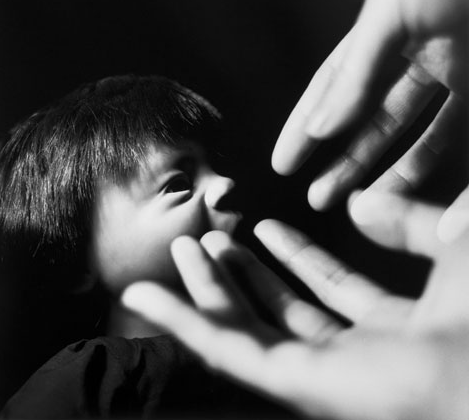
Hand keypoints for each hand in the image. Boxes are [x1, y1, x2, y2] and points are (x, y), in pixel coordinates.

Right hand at [122, 193, 468, 419]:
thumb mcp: (452, 244)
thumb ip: (411, 224)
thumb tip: (357, 205)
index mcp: (394, 329)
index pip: (331, 287)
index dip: (297, 255)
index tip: (267, 227)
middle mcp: (354, 357)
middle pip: (281, 310)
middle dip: (243, 271)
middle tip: (212, 237)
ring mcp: (319, 375)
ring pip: (246, 328)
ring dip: (210, 289)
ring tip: (185, 249)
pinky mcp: (292, 384)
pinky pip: (228, 349)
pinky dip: (185, 321)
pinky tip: (150, 294)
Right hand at [272, 0, 468, 209]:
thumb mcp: (391, 7)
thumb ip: (356, 67)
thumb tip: (320, 125)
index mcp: (385, 33)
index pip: (333, 90)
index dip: (305, 126)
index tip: (283, 162)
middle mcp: (418, 59)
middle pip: (369, 123)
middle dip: (341, 161)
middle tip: (316, 196)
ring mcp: (458, 78)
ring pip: (414, 140)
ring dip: (384, 175)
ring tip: (356, 204)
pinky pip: (460, 145)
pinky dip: (443, 178)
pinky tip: (424, 204)